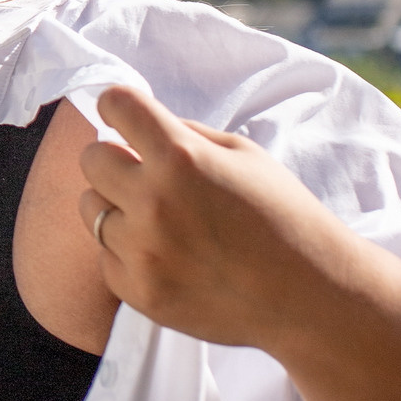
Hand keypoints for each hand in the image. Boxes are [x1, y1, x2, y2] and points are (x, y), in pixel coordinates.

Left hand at [77, 83, 400, 400]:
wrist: (309, 296)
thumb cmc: (282, 216)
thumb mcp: (244, 155)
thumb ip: (185, 134)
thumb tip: (135, 122)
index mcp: (181, 157)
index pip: (114, 105)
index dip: (119, 105)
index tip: (125, 114)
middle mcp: (153, 201)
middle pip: (91, 158)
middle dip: (114, 158)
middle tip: (145, 172)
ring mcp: (142, 251)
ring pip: (91, 209)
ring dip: (116, 206)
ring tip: (161, 218)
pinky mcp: (138, 291)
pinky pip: (106, 256)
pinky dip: (128, 251)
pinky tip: (168, 254)